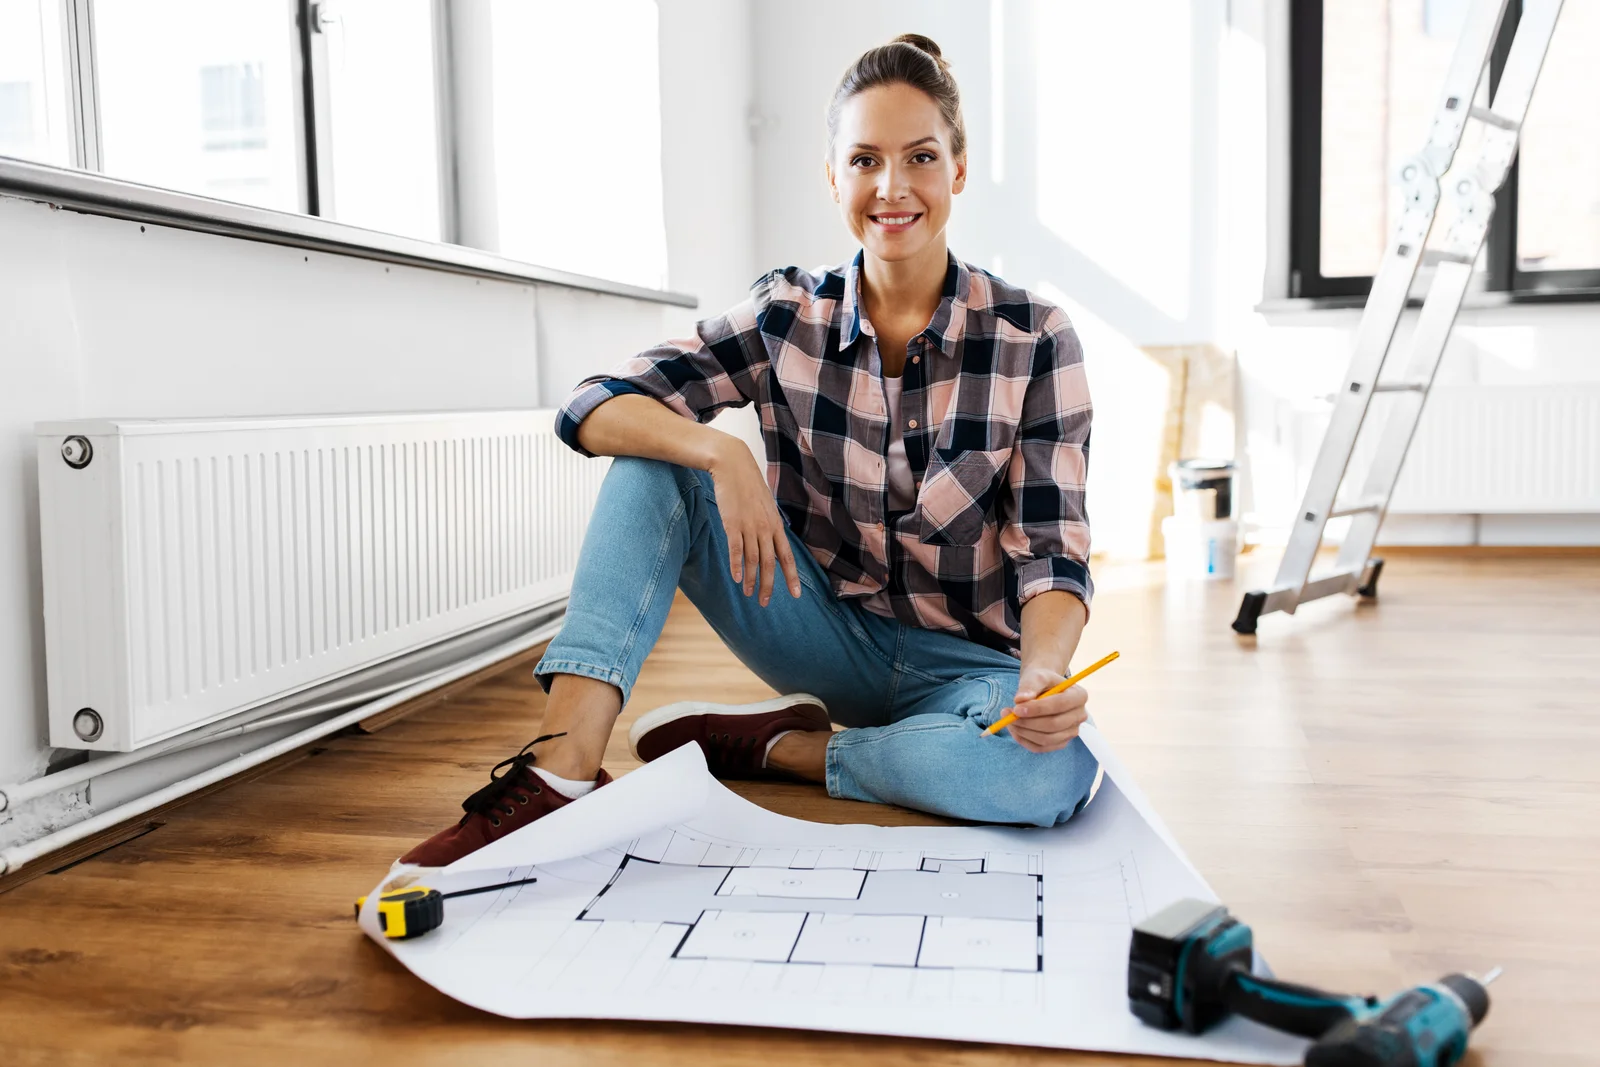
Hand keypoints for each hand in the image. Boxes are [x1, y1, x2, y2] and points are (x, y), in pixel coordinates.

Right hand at [706, 435, 801, 605]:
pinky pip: (736, 549)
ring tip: (749, 594)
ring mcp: (749, 526)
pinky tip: (736, 579)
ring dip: (751, 580)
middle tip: (765, 603)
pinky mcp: (732, 523)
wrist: (733, 465)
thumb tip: (771, 538)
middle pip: (770, 563)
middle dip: (769, 585)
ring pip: (753, 560)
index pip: (787, 556)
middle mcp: (765, 528)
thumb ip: (769, 523)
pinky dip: (736, 565)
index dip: (791, 577)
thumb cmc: (748, 485)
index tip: (796, 595)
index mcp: (775, 525)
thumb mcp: (765, 505)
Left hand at [1001, 664, 1088, 752]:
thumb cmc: (1041, 682)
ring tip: (1008, 721)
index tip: (1016, 708)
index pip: (1059, 705)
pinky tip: (1014, 730)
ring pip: (1046, 739)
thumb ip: (1029, 685)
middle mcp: (1080, 716)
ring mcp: (1072, 731)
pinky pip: (1041, 748)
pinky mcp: (1060, 743)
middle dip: (1028, 722)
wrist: (1043, 689)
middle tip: (1008, 716)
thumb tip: (1020, 699)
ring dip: (1024, 732)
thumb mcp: (1036, 676)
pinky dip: (1024, 741)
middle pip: (1054, 725)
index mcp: (1079, 696)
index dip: (1037, 708)